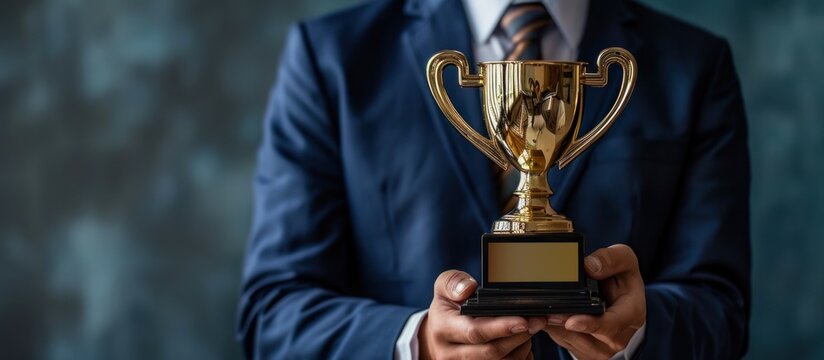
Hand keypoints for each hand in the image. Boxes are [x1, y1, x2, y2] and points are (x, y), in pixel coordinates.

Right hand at [420, 270, 545, 359]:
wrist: (436, 337)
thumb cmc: (446, 309)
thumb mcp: (443, 288)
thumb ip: (453, 282)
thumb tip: (468, 289)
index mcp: (443, 329)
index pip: (475, 332)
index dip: (502, 328)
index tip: (524, 321)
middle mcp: (451, 354)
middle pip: (492, 352)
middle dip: (519, 337)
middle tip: (538, 322)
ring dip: (521, 348)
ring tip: (529, 331)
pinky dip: (519, 358)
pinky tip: (522, 344)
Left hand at [544, 245, 645, 359]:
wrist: (620, 297)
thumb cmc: (622, 278)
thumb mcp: (624, 259)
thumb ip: (611, 259)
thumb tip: (589, 266)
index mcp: (631, 314)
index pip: (611, 325)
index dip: (591, 324)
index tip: (572, 321)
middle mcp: (618, 336)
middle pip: (587, 335)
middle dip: (565, 324)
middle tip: (547, 312)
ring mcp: (602, 347)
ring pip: (571, 340)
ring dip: (556, 327)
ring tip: (545, 311)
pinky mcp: (586, 351)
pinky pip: (564, 342)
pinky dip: (553, 329)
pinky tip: (547, 315)